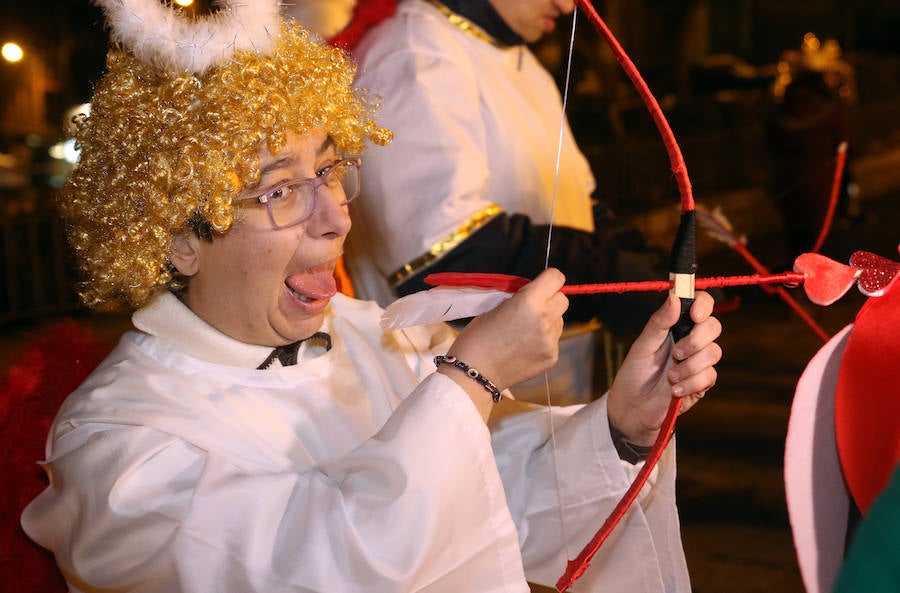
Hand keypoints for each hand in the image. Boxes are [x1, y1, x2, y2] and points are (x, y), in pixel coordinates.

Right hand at [443, 268, 567, 415]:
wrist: (475, 373)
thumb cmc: (478, 337)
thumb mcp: (495, 307)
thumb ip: (519, 298)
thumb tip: (533, 293)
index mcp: (529, 301)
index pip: (556, 278)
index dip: (548, 280)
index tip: (541, 285)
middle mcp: (545, 319)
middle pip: (563, 299)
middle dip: (550, 300)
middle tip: (532, 309)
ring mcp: (551, 340)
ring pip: (559, 321)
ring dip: (547, 321)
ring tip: (524, 332)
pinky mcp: (552, 357)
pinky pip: (554, 340)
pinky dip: (543, 341)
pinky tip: (524, 348)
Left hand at [606, 291, 721, 445]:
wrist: (633, 408)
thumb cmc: (634, 374)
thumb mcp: (642, 346)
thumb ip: (659, 323)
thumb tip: (675, 297)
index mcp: (675, 326)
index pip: (700, 305)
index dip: (703, 305)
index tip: (695, 315)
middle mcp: (690, 340)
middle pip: (713, 326)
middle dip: (696, 340)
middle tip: (676, 353)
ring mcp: (698, 361)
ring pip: (713, 352)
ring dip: (690, 366)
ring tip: (670, 377)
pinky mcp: (702, 382)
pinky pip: (709, 376)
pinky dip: (691, 383)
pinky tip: (674, 391)